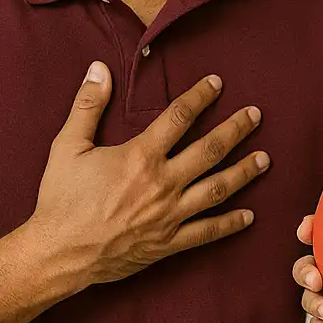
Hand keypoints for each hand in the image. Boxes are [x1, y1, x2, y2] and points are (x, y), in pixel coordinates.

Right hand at [23, 61, 269, 285]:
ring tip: (264, 159)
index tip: (217, 83)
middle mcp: (163, 183)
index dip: (200, 97)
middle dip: (236, 130)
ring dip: (244, 172)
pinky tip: (249, 216)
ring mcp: (169, 215)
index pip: (179, 117)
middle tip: (256, 116)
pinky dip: (230, 224)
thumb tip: (99, 69)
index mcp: (140, 157)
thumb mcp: (67, 146)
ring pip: (218, 189)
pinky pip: (207, 232)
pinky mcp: (168, 243)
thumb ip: (87, 106)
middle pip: (210, 150)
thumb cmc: (61, 200)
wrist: (58, 253)